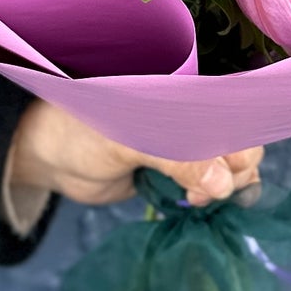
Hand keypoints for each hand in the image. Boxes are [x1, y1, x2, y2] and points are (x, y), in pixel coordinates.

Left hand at [6, 98, 263, 219]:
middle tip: (204, 192)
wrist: (49, 159)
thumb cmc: (81, 132)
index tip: (231, 168)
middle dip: (234, 169)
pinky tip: (194, 204)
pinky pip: (210, 182)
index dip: (241, 137)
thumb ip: (179, 159)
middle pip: (239, 139)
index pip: (235, 108)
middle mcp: (192, 109)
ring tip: (193, 199)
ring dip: (223, 187)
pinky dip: (211, 196)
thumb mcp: (130, 141)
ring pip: (228, 165)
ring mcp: (186, 140)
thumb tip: (224, 185)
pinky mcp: (177, 168)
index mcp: (184, 86)